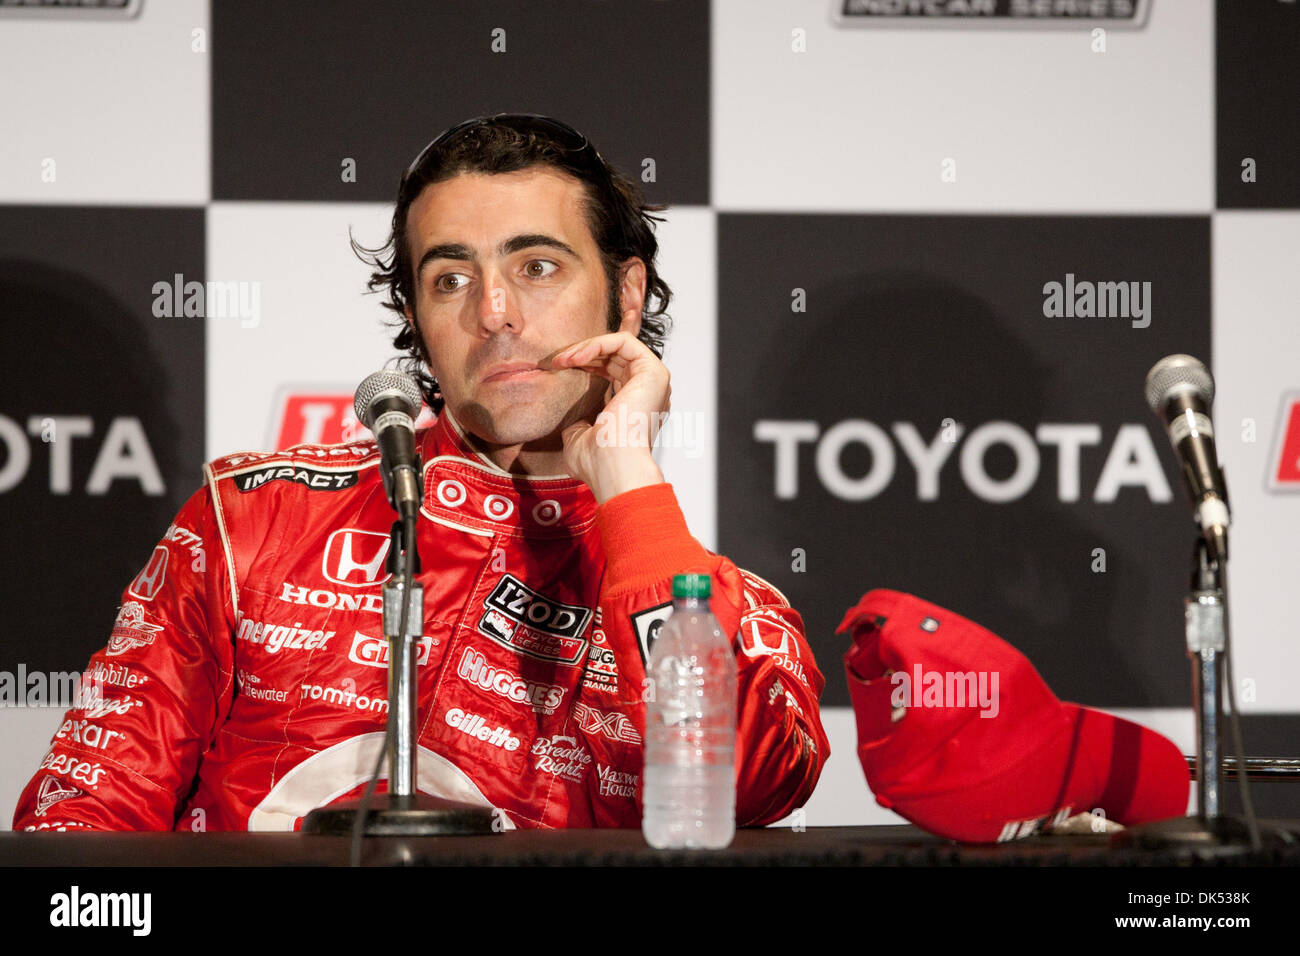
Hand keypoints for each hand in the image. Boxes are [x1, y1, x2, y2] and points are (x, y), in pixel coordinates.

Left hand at [544, 331, 668, 502]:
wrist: (611, 466)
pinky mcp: (653, 371)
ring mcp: (653, 381)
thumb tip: (573, 418)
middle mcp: (648, 392)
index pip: (616, 371)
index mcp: (636, 406)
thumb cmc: (598, 462)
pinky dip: (598, 344)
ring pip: (619, 346)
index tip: (563, 363)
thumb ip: (579, 422)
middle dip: (583, 352)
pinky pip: (625, 342)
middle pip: (616, 356)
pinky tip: (577, 358)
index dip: (590, 361)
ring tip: (563, 360)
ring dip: (586, 348)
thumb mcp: (579, 438)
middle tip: (558, 361)